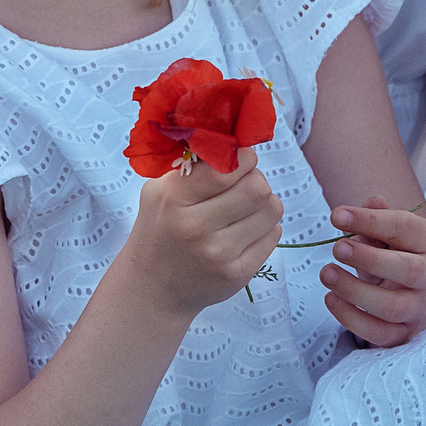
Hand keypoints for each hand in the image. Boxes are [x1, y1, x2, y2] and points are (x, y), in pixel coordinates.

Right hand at [122, 149, 284, 318]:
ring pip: (271, 209)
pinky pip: (273, 235)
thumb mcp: (160, 190)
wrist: (152, 288)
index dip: (242, 157)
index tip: (238, 159)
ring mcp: (218, 254)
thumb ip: (193, 165)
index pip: (228, 167)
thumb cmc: (160, 228)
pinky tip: (244, 230)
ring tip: (245, 207)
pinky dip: (265, 227)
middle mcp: (196, 227)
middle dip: (255, 179)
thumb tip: (233, 137)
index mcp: (174, 198)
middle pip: (257, 187)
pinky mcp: (237, 274)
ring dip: (264, 202)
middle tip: (243, 183)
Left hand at [319, 196, 425, 346]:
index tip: (337, 215)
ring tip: (327, 274)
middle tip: (337, 248)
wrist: (424, 295)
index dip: (370, 220)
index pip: (404, 228)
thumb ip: (377, 218)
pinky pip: (379, 333)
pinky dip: (351, 319)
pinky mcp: (402, 336)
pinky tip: (331, 300)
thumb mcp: (389, 234)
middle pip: (408, 271)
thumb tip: (373, 200)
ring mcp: (417, 310)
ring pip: (392, 307)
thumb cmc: (396, 255)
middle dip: (369, 258)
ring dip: (355, 291)